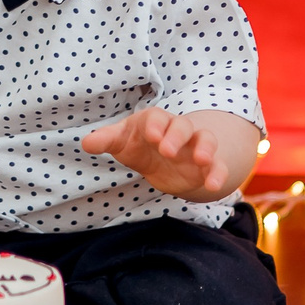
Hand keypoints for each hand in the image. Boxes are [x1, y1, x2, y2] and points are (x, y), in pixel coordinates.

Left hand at [82, 108, 232, 199]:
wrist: (161, 161)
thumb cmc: (138, 145)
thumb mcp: (122, 143)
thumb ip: (106, 141)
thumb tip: (86, 143)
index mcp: (155, 122)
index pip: (156, 118)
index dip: (155, 125)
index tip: (152, 136)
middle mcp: (178, 130)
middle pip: (182, 126)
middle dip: (176, 136)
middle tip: (167, 151)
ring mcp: (194, 147)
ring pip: (205, 140)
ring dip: (205, 149)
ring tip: (202, 161)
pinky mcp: (206, 166)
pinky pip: (217, 165)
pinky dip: (218, 173)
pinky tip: (213, 186)